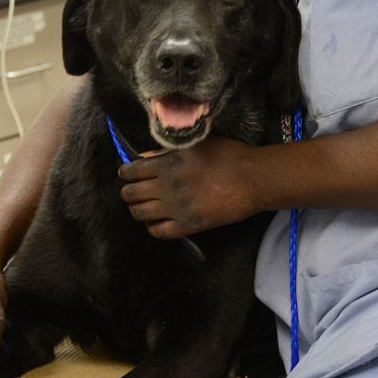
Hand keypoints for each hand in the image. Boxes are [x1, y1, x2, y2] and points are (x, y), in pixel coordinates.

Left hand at [118, 138, 260, 238]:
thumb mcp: (196, 145)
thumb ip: (167, 151)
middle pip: (131, 194)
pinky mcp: (188, 225)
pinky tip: (157, 221)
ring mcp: (176, 208)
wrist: (252, 179)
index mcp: (167, 164)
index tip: (126, 174)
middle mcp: (167, 187)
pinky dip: (153, 227)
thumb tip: (144, 157)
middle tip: (133, 191)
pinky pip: (159, 232)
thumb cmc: (228, 155)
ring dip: (137, 209)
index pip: (132, 171)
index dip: (125, 173)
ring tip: (144, 206)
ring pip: (140, 214)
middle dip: (128, 192)